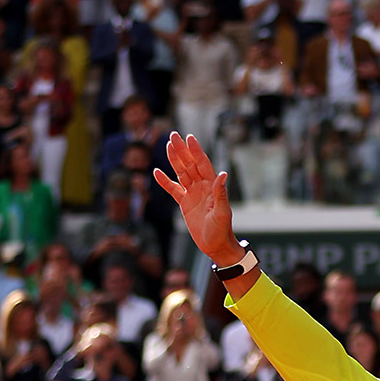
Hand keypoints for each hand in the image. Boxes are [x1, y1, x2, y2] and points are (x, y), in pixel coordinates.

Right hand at [156, 133, 236, 265]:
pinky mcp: (185, 203)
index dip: (195, 151)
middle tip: (173, 135)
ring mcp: (193, 194)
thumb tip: (223, 174)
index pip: (202, 164)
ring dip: (175, 160)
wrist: (215, 245)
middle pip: (190, 164)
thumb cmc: (222, 229)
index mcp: (212, 186)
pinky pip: (173, 189)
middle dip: (182, 150)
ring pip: (181, 173)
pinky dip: (165, 181)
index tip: (189, 138)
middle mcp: (202, 187)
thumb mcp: (222, 212)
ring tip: (167, 146)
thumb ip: (221, 193)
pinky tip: (157, 172)